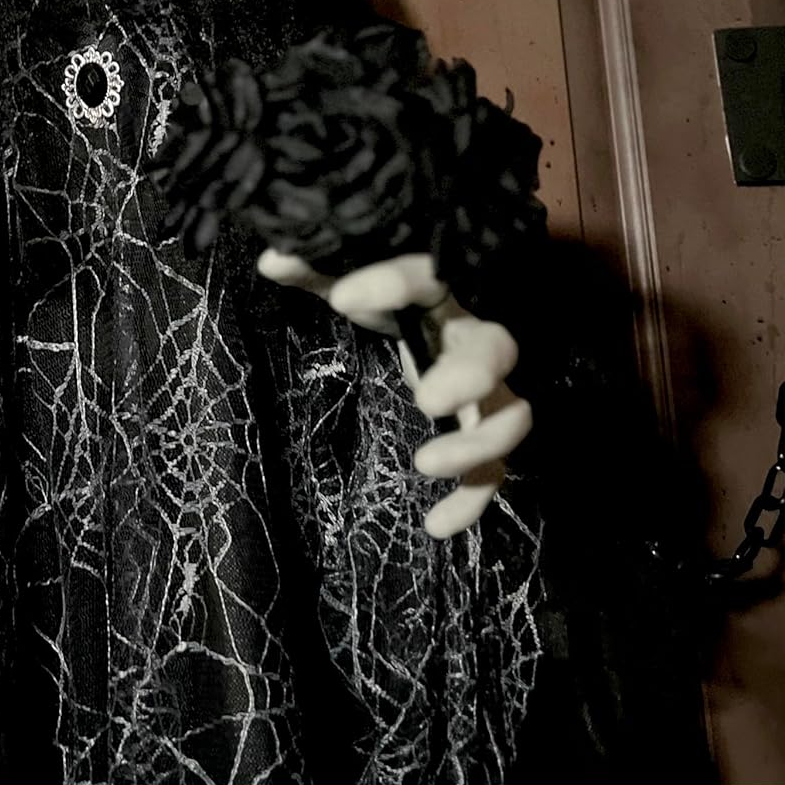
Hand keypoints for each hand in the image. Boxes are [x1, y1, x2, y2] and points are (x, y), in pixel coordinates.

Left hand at [258, 248, 531, 539]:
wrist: (428, 325)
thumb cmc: (385, 300)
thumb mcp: (347, 282)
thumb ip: (315, 271)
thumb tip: (274, 258)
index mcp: (439, 295)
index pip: (427, 278)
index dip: (392, 284)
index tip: (344, 298)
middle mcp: (471, 339)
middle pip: (495, 351)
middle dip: (470, 376)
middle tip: (427, 400)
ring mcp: (485, 390)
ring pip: (510, 416)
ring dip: (477, 445)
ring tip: (424, 464)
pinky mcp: (480, 434)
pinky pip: (493, 472)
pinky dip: (473, 500)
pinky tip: (436, 527)